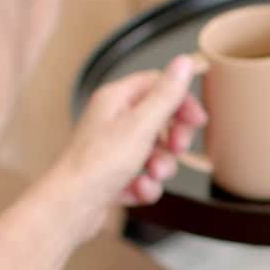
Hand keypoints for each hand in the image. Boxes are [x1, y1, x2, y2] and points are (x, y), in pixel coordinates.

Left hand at [49, 54, 205, 239]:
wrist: (72, 207)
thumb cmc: (97, 165)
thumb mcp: (141, 125)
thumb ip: (166, 95)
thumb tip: (183, 63)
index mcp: (115, 99)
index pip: (157, 85)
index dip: (181, 100)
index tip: (197, 120)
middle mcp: (113, 120)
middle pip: (159, 120)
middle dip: (172, 139)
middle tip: (176, 148)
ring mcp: (113, 149)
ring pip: (155, 152)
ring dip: (160, 166)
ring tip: (150, 175)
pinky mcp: (115, 174)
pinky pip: (144, 176)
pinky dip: (145, 185)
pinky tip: (136, 190)